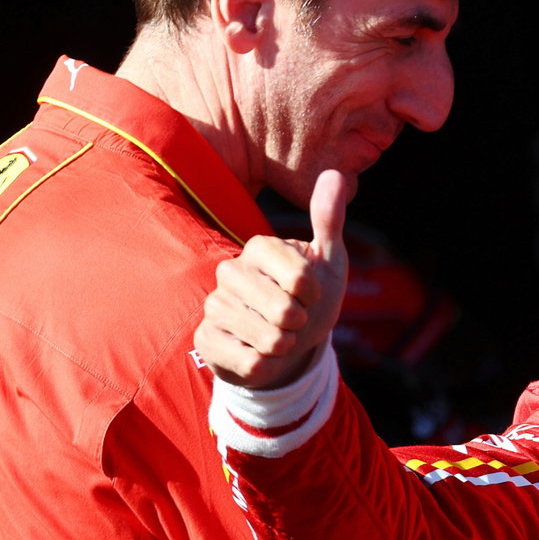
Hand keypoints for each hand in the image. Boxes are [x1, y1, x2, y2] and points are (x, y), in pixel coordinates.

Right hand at [196, 170, 352, 388]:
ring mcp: (213, 305)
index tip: (310, 293)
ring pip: (269, 339)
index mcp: (259, 247)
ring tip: (278, 336)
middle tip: (295, 319)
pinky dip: (268, 366)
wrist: (290, 346)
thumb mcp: (329, 262)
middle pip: (283, 310)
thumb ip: (329, 221)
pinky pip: (252, 363)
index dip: (315, 294)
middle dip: (301, 323)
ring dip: (286, 345)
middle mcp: (230, 271)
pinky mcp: (205, 339)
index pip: (300, 278)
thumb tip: (334, 174)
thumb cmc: (311, 300)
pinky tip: (260, 354)